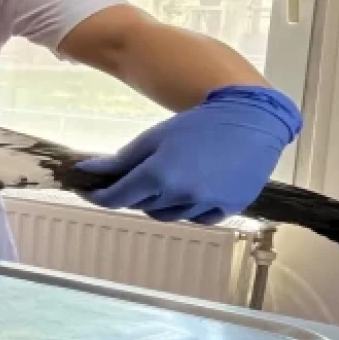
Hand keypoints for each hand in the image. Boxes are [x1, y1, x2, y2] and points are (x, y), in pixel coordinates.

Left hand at [79, 85, 300, 223]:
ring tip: (170, 176)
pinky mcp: (228, 209)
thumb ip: (119, 160)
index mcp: (158, 175)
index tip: (87, 190)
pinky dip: (187, 207)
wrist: (251, 121)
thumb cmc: (198, 124)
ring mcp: (206, 205)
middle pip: (140, 205)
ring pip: (167, 214)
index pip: (116, 198)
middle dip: (131, 192)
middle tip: (135, 174)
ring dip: (159, 201)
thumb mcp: (153, 138)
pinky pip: (196, 217)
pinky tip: (193, 186)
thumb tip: (87, 170)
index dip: (97, 196)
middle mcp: (181, 195)